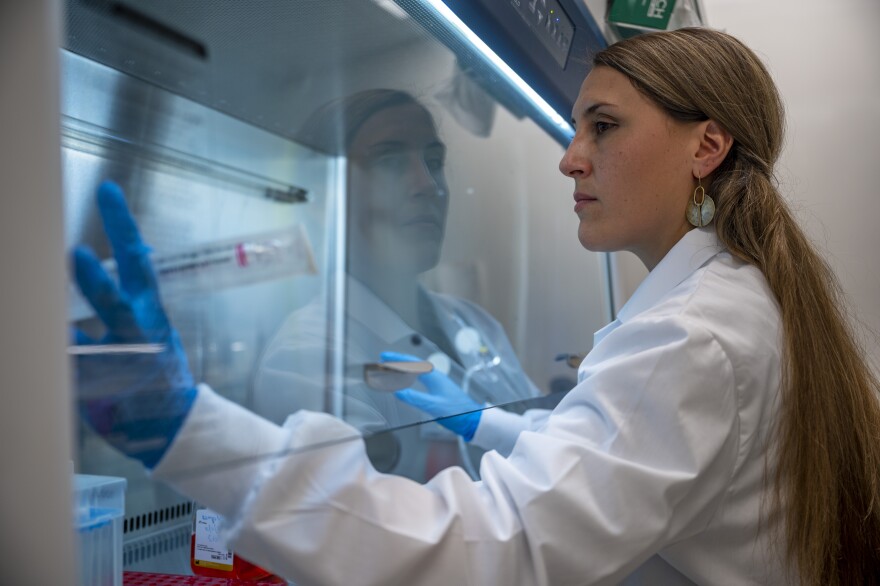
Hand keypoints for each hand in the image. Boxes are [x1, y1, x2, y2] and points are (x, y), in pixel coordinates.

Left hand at [73, 180, 195, 468]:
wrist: (171, 429)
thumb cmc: (157, 377)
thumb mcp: (149, 335)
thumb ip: (125, 306)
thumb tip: (108, 266)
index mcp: (151, 314)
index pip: (136, 262)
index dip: (122, 227)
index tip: (107, 192)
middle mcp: (142, 333)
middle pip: (120, 297)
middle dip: (97, 277)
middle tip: (73, 252)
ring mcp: (126, 362)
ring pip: (100, 334)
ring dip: (83, 312)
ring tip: (67, 284)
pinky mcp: (106, 391)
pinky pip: (77, 371)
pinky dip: (64, 361)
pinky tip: (39, 354)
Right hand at [381, 351, 481, 440]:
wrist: (473, 419)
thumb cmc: (456, 412)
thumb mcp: (433, 406)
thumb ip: (415, 398)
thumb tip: (398, 391)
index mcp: (434, 377)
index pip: (412, 363)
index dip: (397, 359)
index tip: (385, 356)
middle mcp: (436, 377)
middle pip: (414, 365)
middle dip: (398, 362)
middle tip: (384, 362)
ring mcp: (439, 383)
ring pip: (417, 371)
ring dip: (404, 370)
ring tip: (392, 370)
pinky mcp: (440, 390)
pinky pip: (422, 378)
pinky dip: (411, 377)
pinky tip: (408, 382)